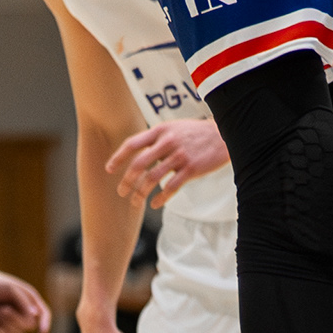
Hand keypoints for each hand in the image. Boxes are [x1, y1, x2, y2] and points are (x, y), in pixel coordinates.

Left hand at [0, 264, 51, 332]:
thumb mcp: (11, 289)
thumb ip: (24, 302)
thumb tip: (35, 315)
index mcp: (29, 299)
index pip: (44, 314)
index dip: (46, 323)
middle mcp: (23, 310)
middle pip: (29, 326)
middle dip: (15, 319)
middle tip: (3, 309)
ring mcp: (12, 320)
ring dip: (5, 323)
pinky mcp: (1, 327)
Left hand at [108, 119, 231, 207]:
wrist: (223, 135)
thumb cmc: (195, 133)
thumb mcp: (173, 128)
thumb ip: (156, 138)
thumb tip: (137, 152)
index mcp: (160, 131)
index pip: (132, 144)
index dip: (118, 157)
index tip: (109, 169)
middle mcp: (167, 143)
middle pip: (139, 164)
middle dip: (127, 180)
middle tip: (121, 192)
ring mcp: (179, 156)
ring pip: (153, 178)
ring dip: (141, 193)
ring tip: (136, 202)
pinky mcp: (191, 169)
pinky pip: (171, 187)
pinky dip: (161, 198)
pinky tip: (155, 204)